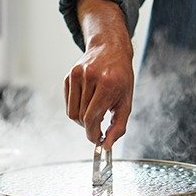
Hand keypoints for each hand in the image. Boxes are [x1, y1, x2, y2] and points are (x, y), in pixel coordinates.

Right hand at [64, 0, 133, 149]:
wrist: (110, 49)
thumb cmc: (121, 77)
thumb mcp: (126, 102)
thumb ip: (118, 126)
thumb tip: (106, 146)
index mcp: (107, 83)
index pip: (92, 118)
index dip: (93, 134)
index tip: (97, 140)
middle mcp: (90, 77)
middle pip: (82, 117)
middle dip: (90, 126)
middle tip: (99, 124)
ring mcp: (77, 75)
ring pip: (72, 113)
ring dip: (82, 119)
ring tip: (94, 111)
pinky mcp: (68, 76)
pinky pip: (68, 104)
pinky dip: (76, 108)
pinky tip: (87, 101)